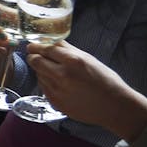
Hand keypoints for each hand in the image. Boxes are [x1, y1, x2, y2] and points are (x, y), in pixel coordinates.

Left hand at [27, 41, 146, 139]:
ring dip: (41, 71)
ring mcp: (57, 90)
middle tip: (34, 56)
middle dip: (33, 57)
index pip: (46, 49)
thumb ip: (69, 49)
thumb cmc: (105, 81)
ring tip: (52, 71)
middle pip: (36, 61)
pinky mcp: (55, 102)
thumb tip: (52, 40)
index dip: (36, 46)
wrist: (114, 106)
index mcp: (73, 61)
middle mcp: (62, 75)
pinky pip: (43, 88)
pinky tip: (57, 83)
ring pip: (38, 75)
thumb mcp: (89, 59)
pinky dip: (46, 83)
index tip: (32, 46)